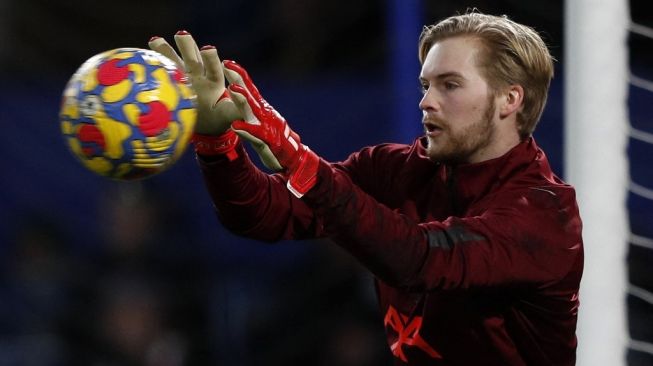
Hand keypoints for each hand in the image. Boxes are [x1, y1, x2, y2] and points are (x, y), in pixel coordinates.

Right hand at [148, 31, 240, 134]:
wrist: (205, 123)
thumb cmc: (219, 119)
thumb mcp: (230, 115)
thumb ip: (238, 109)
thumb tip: (244, 104)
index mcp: (214, 83)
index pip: (214, 69)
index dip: (211, 59)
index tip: (209, 49)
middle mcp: (199, 76)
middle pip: (194, 59)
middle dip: (188, 47)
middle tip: (182, 34)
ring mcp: (184, 79)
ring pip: (175, 62)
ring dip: (166, 51)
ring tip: (155, 39)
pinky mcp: (171, 84)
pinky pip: (162, 73)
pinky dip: (153, 65)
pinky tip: (141, 56)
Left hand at [223, 60, 319, 197]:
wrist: (293, 158)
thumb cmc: (274, 140)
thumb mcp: (259, 123)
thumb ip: (249, 112)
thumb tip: (236, 98)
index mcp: (262, 108)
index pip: (250, 88)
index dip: (239, 74)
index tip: (227, 61)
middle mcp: (264, 113)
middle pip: (250, 92)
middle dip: (238, 78)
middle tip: (226, 64)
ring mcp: (267, 125)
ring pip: (252, 110)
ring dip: (242, 99)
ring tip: (232, 89)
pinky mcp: (268, 140)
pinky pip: (255, 134)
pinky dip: (246, 129)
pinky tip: (236, 126)